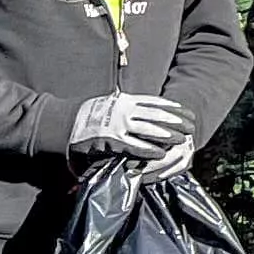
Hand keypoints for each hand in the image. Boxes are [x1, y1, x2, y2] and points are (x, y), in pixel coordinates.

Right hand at [68, 93, 189, 159]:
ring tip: (182, 139)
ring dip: (167, 135)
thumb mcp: (110, 104)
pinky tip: (160, 153)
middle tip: (191, 127)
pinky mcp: (110, 140)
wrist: (62, 121)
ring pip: (149, 130)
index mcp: (125, 100)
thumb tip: (142, 108)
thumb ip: (126, 106)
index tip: (187, 112)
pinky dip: (148, 150)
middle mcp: (124, 110)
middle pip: (157, 115)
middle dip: (176, 122)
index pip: (156, 103)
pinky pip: (134, 146)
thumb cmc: (86, 114)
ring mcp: (117, 125)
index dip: (174, 108)